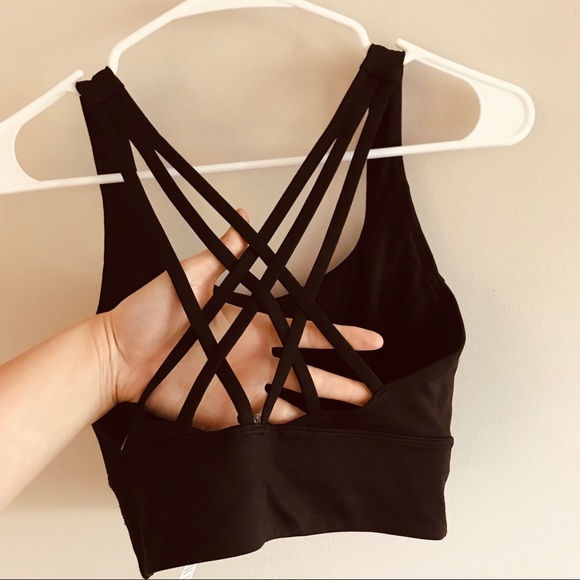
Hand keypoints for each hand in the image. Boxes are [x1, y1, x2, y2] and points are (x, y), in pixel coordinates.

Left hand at [100, 209, 382, 430]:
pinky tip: (311, 430)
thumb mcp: (191, 275)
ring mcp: (244, 385)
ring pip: (294, 397)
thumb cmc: (150, 312)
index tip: (370, 340)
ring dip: (324, 405)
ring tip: (355, 415)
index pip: (306, 330)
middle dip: (342, 380)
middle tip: (372, 392)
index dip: (339, 335)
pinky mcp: (227, 410)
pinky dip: (289, 426)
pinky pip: (265, 420)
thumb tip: (244, 219)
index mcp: (255, 325)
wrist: (118, 353)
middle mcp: (256, 356)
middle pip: (309, 369)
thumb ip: (224, 253)